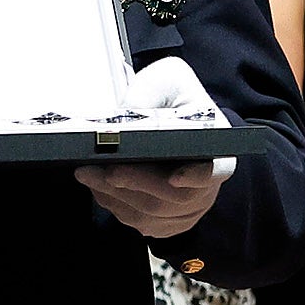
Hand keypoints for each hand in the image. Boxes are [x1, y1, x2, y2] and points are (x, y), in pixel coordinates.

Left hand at [76, 57, 235, 237]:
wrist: (178, 125)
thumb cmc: (176, 104)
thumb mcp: (170, 81)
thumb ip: (153, 92)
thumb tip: (127, 114)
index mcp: (217, 150)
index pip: (214, 170)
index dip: (197, 176)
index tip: (176, 177)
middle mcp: (207, 185)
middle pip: (172, 197)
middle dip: (132, 183)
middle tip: (100, 170)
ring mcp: (189, 208)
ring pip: (151, 214)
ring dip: (114, 195)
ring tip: (87, 174)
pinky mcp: (169, 221)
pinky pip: (140, 222)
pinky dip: (115, 205)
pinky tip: (99, 187)